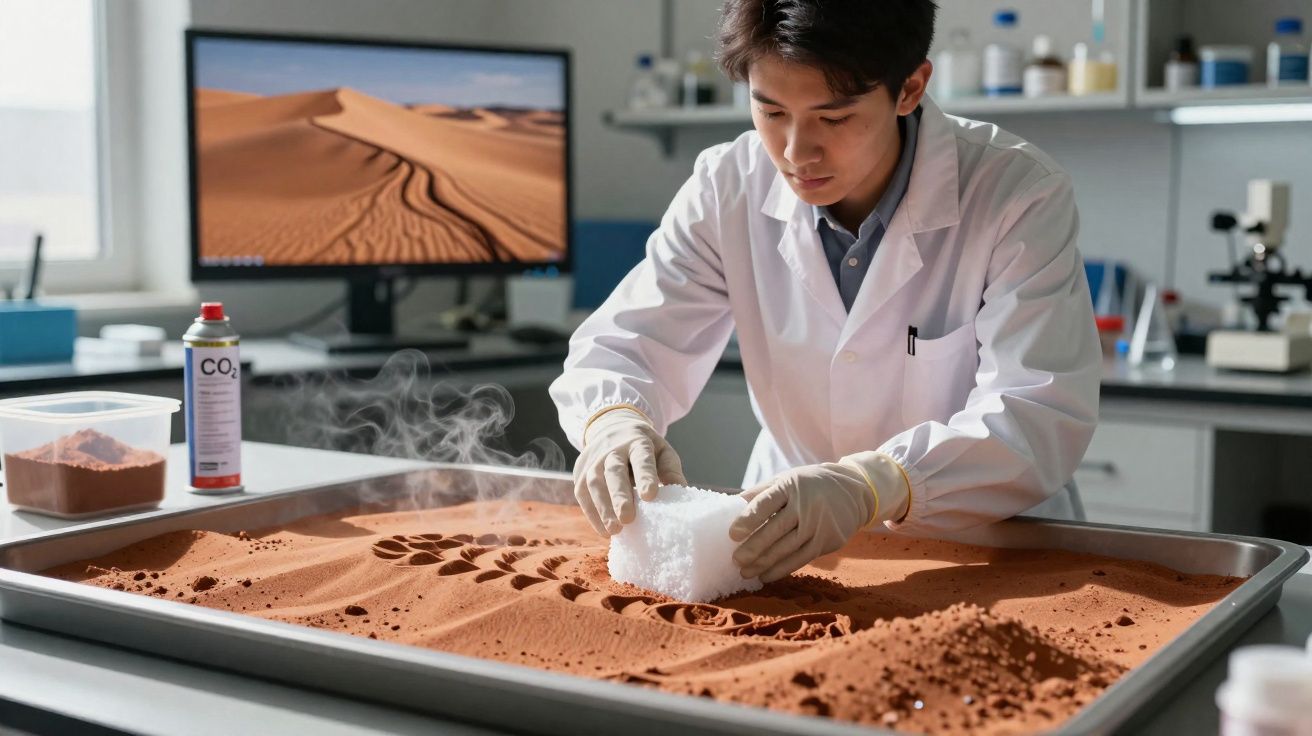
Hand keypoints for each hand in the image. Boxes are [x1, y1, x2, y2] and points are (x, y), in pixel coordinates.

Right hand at [573, 408, 685, 536]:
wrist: (610, 428)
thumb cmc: (643, 448)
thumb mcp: (661, 451)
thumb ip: (671, 471)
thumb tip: (681, 492)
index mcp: (637, 441)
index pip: (641, 458)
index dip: (645, 476)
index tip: (650, 496)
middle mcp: (612, 449)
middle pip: (614, 471)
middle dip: (619, 495)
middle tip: (627, 518)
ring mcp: (593, 460)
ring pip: (594, 483)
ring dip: (603, 508)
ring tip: (615, 530)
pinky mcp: (579, 472)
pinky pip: (582, 494)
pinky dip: (592, 513)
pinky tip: (604, 530)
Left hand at [728, 453, 908, 581]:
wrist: (856, 490)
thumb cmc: (811, 484)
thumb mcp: (788, 478)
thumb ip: (762, 491)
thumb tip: (732, 505)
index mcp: (791, 486)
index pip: (766, 503)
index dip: (748, 519)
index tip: (732, 534)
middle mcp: (806, 506)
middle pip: (775, 530)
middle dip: (753, 547)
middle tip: (735, 560)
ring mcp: (818, 525)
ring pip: (787, 548)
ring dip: (764, 563)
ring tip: (745, 572)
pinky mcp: (827, 541)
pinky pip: (801, 559)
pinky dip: (781, 569)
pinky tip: (765, 575)